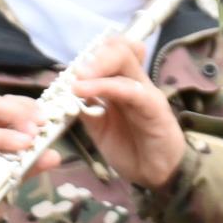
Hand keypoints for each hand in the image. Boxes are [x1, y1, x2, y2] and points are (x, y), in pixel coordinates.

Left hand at [69, 37, 186, 189]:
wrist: (157, 174)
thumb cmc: (131, 149)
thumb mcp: (100, 128)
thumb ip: (87, 110)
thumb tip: (65, 95)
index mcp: (123, 85)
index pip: (114, 52)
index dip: (93, 54)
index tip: (71, 70)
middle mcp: (135, 82)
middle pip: (120, 48)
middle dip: (94, 55)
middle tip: (73, 71)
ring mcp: (146, 92)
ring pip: (125, 59)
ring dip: (97, 65)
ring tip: (76, 78)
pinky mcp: (154, 106)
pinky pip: (129, 89)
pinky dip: (104, 86)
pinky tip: (83, 92)